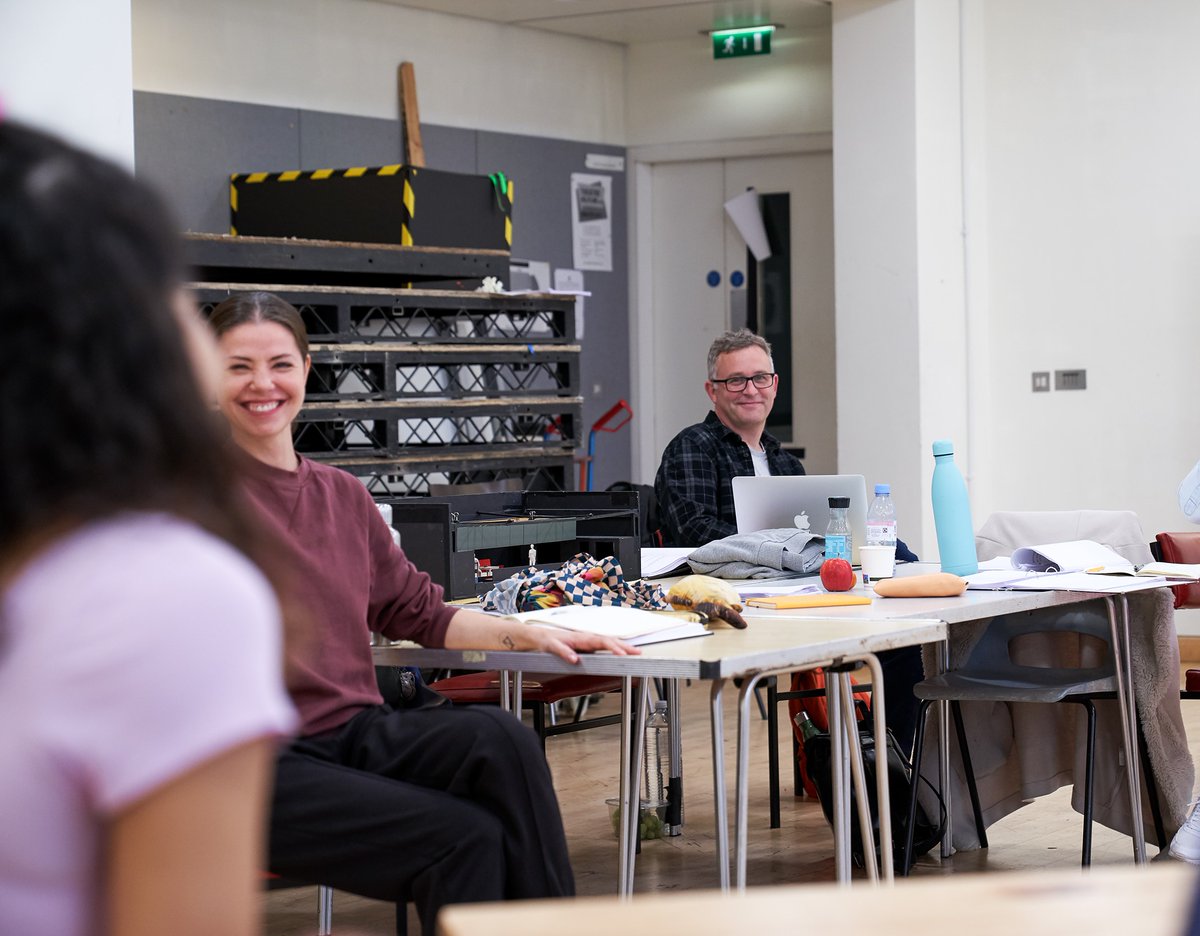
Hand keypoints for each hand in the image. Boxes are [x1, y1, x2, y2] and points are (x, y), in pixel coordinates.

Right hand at [522, 625, 641, 664]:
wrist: (534, 637)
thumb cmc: (556, 643)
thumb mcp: (575, 650)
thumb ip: (588, 654)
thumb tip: (602, 660)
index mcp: (585, 640)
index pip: (607, 642)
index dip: (622, 646)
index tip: (636, 652)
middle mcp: (580, 638)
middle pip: (603, 640)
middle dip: (620, 646)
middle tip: (634, 652)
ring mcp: (567, 640)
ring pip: (587, 641)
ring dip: (603, 645)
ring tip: (618, 652)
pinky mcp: (553, 644)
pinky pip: (560, 649)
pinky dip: (567, 653)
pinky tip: (574, 659)